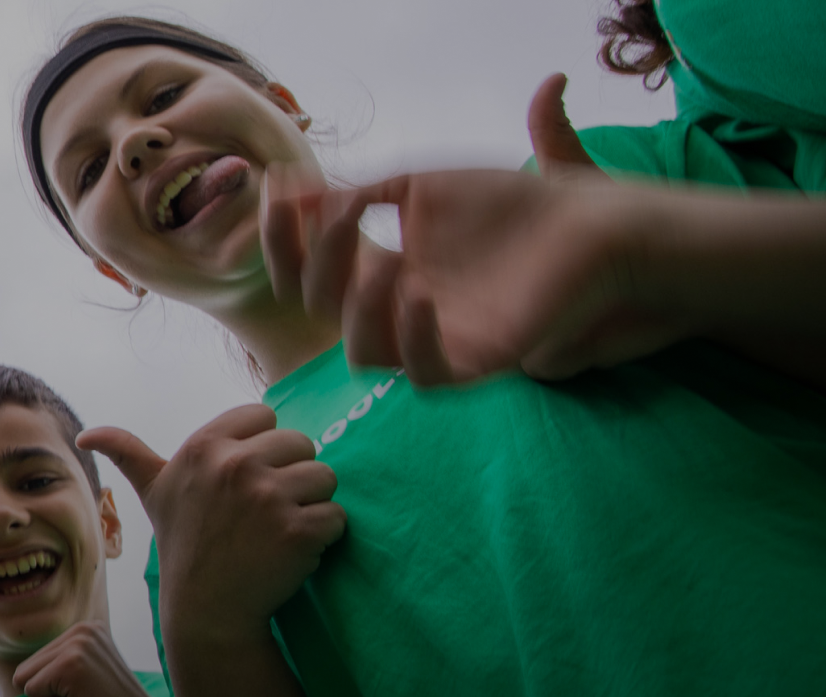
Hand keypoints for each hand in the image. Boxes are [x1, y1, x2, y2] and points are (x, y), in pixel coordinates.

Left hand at [11, 622, 145, 696]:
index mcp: (87, 628)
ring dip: (48, 695)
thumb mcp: (86, 670)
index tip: (82, 687)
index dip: (50, 683)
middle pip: (28, 665)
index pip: (39, 658)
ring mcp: (77, 644)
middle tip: (80, 693)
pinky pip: (31, 689)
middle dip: (45, 689)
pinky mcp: (70, 664)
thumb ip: (58, 663)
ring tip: (81, 694)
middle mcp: (83, 629)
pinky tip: (80, 696)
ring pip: (26, 678)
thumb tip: (15, 676)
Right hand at [78, 405, 343, 641]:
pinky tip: (295, 550)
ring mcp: (267, 497)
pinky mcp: (298, 530)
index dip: (263, 448)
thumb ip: (126, 453)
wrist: (206, 609)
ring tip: (281, 529)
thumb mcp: (152, 493)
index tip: (246, 481)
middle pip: (302, 443)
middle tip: (266, 511)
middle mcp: (235, 464)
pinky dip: (325, 535)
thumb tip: (84, 433)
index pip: (265, 416)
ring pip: (325, 477)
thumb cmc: (184, 544)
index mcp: (204, 445)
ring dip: (312, 504)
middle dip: (292, 475)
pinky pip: (336, 515)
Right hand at [265, 75, 682, 384]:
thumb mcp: (429, 185)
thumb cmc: (515, 205)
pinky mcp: (475, 360)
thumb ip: (369, 190)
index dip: (285, 235)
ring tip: (388, 260)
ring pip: (364, 353)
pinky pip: (426, 374)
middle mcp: (397, 309)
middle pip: (322, 308)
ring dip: (360, 307)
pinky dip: (415, 337)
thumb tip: (303, 191)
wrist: (589, 226)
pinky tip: (421, 292)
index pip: (309, 266)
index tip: (281, 187)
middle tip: (343, 213)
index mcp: (381, 267)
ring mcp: (433, 339)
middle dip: (318, 259)